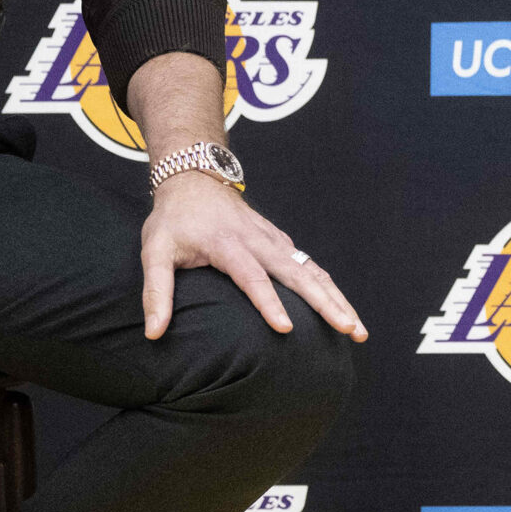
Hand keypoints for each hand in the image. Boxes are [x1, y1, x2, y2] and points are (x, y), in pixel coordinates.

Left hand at [141, 171, 367, 344]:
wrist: (194, 177)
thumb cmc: (173, 218)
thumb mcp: (155, 250)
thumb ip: (156, 291)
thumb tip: (153, 334)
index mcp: (228, 244)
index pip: (252, 278)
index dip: (268, 304)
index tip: (286, 329)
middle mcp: (258, 241)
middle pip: (298, 274)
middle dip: (326, 303)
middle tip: (348, 330)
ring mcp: (274, 240)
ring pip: (312, 270)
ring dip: (337, 298)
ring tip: (357, 330)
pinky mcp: (280, 241)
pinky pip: (310, 265)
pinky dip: (329, 287)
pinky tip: (342, 308)